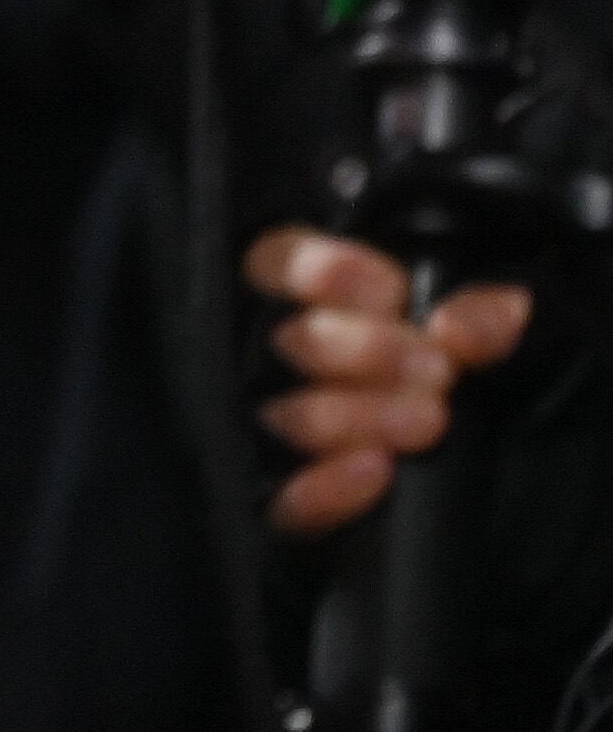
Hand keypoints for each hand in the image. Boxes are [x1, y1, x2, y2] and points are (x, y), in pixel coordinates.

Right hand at [249, 225, 536, 533]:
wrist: (475, 491)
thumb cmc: (457, 389)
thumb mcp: (484, 337)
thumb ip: (482, 318)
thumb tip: (475, 324)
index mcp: (317, 303)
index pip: (279, 263)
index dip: (325, 272)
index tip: (391, 292)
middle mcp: (286, 361)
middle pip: (292, 340)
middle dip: (366, 350)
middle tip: (437, 371)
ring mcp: (279, 429)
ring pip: (291, 415)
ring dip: (360, 415)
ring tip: (428, 422)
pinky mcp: (288, 499)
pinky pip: (287, 498)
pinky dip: (327, 486)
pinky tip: (376, 471)